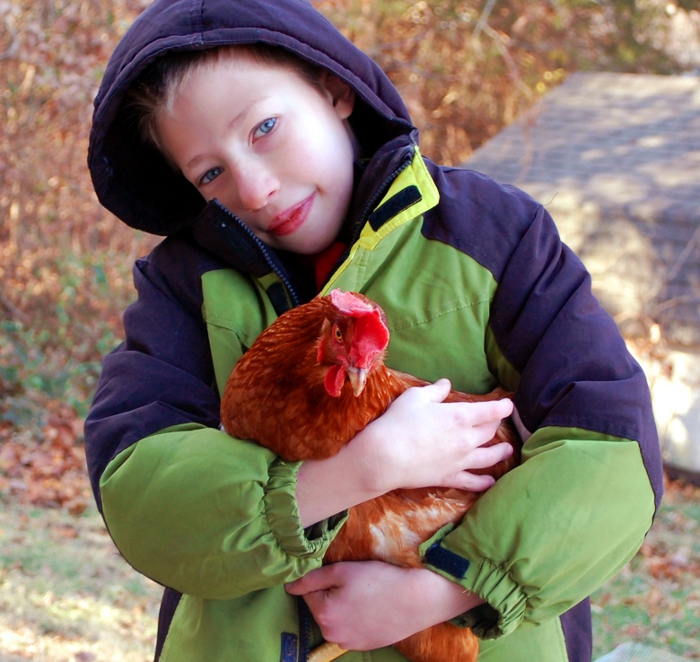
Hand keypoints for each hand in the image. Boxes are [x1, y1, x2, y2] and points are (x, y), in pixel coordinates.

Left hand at [285, 560, 482, 650]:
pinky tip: (371, 606)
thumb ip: (312, 578)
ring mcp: (349, 643)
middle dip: (331, 593)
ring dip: (342, 605)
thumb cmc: (380, 580)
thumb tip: (289, 585)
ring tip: (365, 593)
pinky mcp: (364, 645)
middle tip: (355, 581)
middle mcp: (332, 634)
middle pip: (321, 606)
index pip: (307, 591)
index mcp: (324, 614)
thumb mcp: (343, 570)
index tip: (341, 572)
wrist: (417, 599)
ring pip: (335, 618)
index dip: (322, 578)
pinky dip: (356, 617)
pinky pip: (350, 628)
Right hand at [355, 379, 513, 493]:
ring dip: (501, 452)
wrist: (386, 456)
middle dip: (496, 424)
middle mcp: (467, 439)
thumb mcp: (415, 397)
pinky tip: (491, 482)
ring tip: (508, 450)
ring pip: (488, 457)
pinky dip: (484, 482)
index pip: (491, 410)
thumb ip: (435, 391)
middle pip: (490, 431)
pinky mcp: (450, 477)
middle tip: (498, 420)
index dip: (503, 406)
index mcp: (461, 416)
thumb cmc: (400, 421)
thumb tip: (446, 384)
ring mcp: (460, 461)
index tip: (508, 403)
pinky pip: (473, 481)